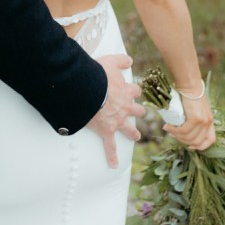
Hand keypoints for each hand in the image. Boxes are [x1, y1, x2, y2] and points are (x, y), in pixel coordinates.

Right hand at [86, 54, 144, 168]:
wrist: (86, 90)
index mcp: (126, 90)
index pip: (135, 90)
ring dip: (133, 133)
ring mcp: (117, 120)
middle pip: (137, 110)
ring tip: (135, 136)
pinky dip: (111, 156)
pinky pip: (110, 146)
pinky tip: (114, 165)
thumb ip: (121, 60)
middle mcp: (125, 107)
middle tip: (138, 111)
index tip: (132, 89)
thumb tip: (130, 60)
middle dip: (138, 111)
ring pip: (130, 129)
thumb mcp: (109, 61)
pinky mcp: (107, 130)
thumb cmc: (97, 74)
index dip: (134, 89)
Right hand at [163, 93, 215, 149]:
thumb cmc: (190, 94)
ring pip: (189, 137)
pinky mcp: (195, 118)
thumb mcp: (197, 108)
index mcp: (210, 121)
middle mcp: (208, 123)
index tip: (189, 145)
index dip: (200, 146)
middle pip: (197, 142)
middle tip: (173, 135)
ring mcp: (203, 121)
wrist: (189, 84)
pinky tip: (168, 127)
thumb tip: (183, 128)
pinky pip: (184, 130)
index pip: (210, 141)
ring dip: (177, 136)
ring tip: (168, 129)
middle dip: (183, 141)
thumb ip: (195, 118)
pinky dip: (174, 131)